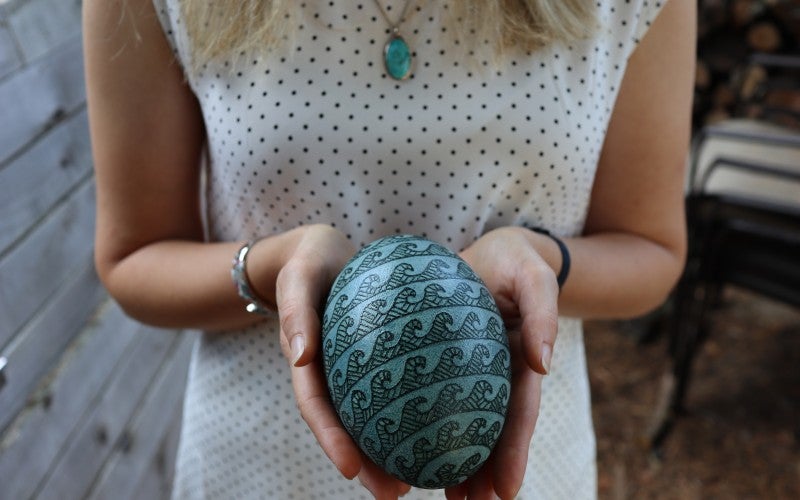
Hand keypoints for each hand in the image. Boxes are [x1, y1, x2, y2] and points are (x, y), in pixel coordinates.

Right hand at [270, 225, 410, 497]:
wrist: (320, 251)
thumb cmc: (307, 260)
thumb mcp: (298, 276)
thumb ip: (295, 310)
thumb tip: (300, 355)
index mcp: (305, 360)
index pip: (316, 407)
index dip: (331, 440)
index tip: (352, 470)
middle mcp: (327, 372)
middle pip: (345, 426)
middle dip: (366, 464)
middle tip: (396, 493)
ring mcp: (349, 369)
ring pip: (368, 416)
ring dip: (388, 451)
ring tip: (420, 480)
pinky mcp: (372, 359)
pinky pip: (391, 388)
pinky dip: (407, 412)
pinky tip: (437, 428)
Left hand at [448, 227, 559, 498]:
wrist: (488, 252)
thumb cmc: (515, 259)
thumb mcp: (533, 275)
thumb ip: (543, 311)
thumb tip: (542, 364)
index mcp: (519, 362)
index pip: (518, 414)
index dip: (513, 453)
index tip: (504, 491)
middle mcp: (495, 374)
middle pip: (490, 430)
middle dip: (482, 473)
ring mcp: (469, 371)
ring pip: (461, 421)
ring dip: (455, 460)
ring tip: (442, 495)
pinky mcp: (441, 361)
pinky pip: (429, 394)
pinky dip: (423, 421)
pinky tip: (403, 445)